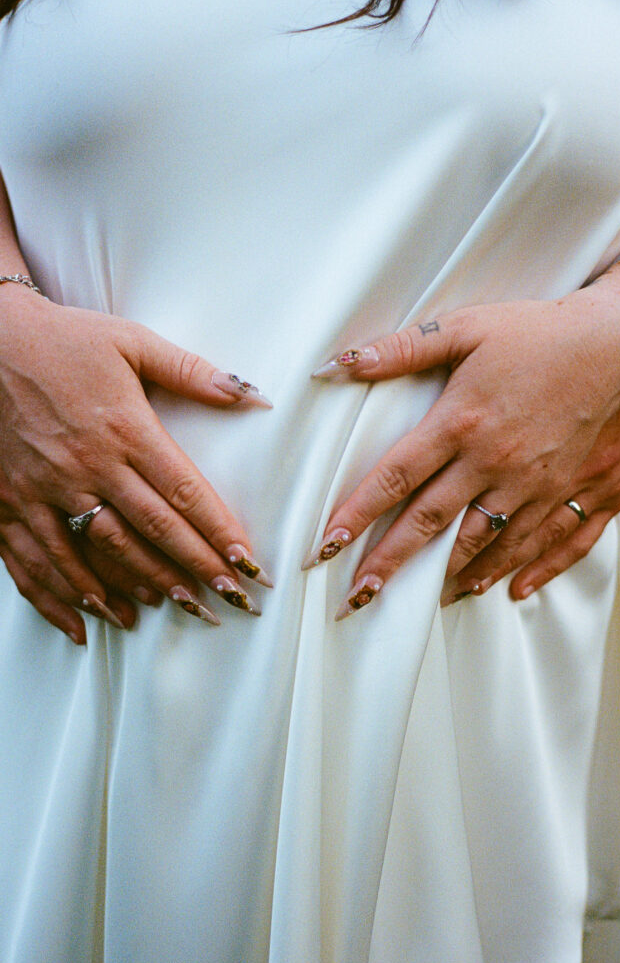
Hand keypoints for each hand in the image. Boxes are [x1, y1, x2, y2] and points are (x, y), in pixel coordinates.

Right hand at [0, 286, 272, 636]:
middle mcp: (86, 467)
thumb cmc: (64, 340)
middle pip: (150, 532)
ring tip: (170, 610)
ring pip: (97, 555)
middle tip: (225, 601)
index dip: (218, 533)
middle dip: (192, 570)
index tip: (245, 563)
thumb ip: (191, 371)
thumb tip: (252, 394)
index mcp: (124, 430)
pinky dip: (60, 597)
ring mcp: (43, 490)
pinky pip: (33, 561)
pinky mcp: (7, 503)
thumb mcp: (131, 343)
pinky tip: (88, 623)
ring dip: (137, 588)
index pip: (184, 494)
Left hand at [305, 298, 619, 617]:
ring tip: (422, 601)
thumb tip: (341, 362)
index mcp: (462, 424)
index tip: (326, 547)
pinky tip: (502, 590)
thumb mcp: (468, 328)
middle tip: (359, 596)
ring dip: (451, 577)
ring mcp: (540, 484)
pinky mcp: (581, 491)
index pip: (395, 479)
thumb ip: (403, 348)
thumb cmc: (543, 332)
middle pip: (431, 524)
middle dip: (390, 564)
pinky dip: (527, 571)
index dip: (357, 515)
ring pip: (486, 544)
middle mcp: (496, 463)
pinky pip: (553, 544)